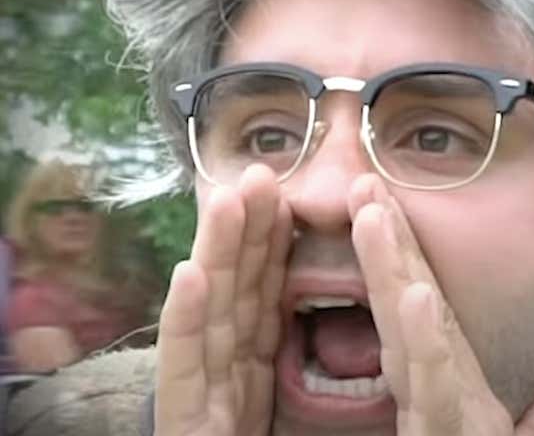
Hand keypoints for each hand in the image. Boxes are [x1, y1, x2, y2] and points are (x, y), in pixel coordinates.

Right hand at [153, 165, 291, 435]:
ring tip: (226, 199)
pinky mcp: (186, 430)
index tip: (282, 194)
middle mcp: (224, 377)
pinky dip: (184, 323)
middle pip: (235, 296)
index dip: (270, 245)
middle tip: (259, 172)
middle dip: (245, 233)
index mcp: (251, 370)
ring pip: (209, 320)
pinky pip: (185, 377)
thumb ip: (276, 356)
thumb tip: (301, 306)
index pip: (264, 297)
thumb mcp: (272, 403)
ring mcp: (201, 403)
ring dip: (215, 255)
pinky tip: (189, 277)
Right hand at [348, 175, 533, 434]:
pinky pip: (433, 381)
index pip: (424, 313)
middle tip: (364, 186)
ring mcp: (438, 409)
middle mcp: (437, 391)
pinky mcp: (443, 428)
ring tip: (376, 215)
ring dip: (392, 269)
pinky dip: (422, 339)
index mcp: (451, 389)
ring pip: (410, 330)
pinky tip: (415, 298)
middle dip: (386, 246)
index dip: (402, 259)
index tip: (382, 206)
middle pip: (407, 306)